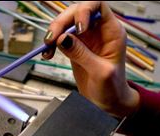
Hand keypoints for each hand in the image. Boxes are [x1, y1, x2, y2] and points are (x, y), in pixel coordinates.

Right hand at [43, 1, 138, 117]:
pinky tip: (48, 54)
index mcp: (112, 32)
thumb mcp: (100, 72)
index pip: (98, 6)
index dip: (84, 11)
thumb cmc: (112, 88)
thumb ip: (82, 54)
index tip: (77, 28)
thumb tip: (62, 39)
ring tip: (47, 48)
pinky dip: (52, 44)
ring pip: (66, 24)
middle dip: (62, 22)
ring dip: (54, 33)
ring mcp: (85, 39)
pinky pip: (60, 39)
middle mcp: (98, 31)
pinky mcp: (75, 48)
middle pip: (77, 12)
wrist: (108, 102)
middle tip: (51, 38)